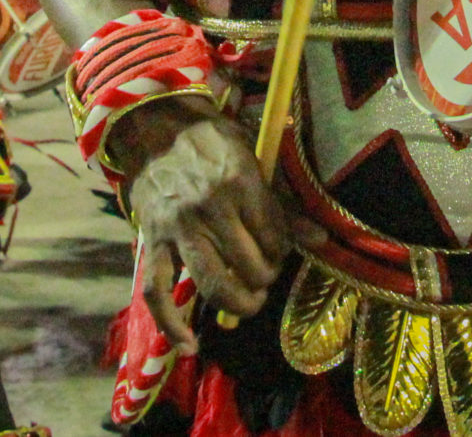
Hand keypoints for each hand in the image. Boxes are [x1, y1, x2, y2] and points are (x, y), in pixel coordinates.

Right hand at [114, 97, 319, 351]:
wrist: (154, 128)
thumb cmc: (209, 142)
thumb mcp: (252, 157)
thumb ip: (282, 202)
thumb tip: (320, 238)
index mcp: (238, 182)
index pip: (273, 236)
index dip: (282, 251)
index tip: (279, 250)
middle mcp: (208, 207)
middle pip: (247, 265)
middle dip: (264, 279)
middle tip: (265, 276)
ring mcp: (177, 228)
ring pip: (212, 282)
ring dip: (237, 303)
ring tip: (247, 303)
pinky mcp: (151, 242)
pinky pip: (157, 291)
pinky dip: (171, 324)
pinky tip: (189, 344)